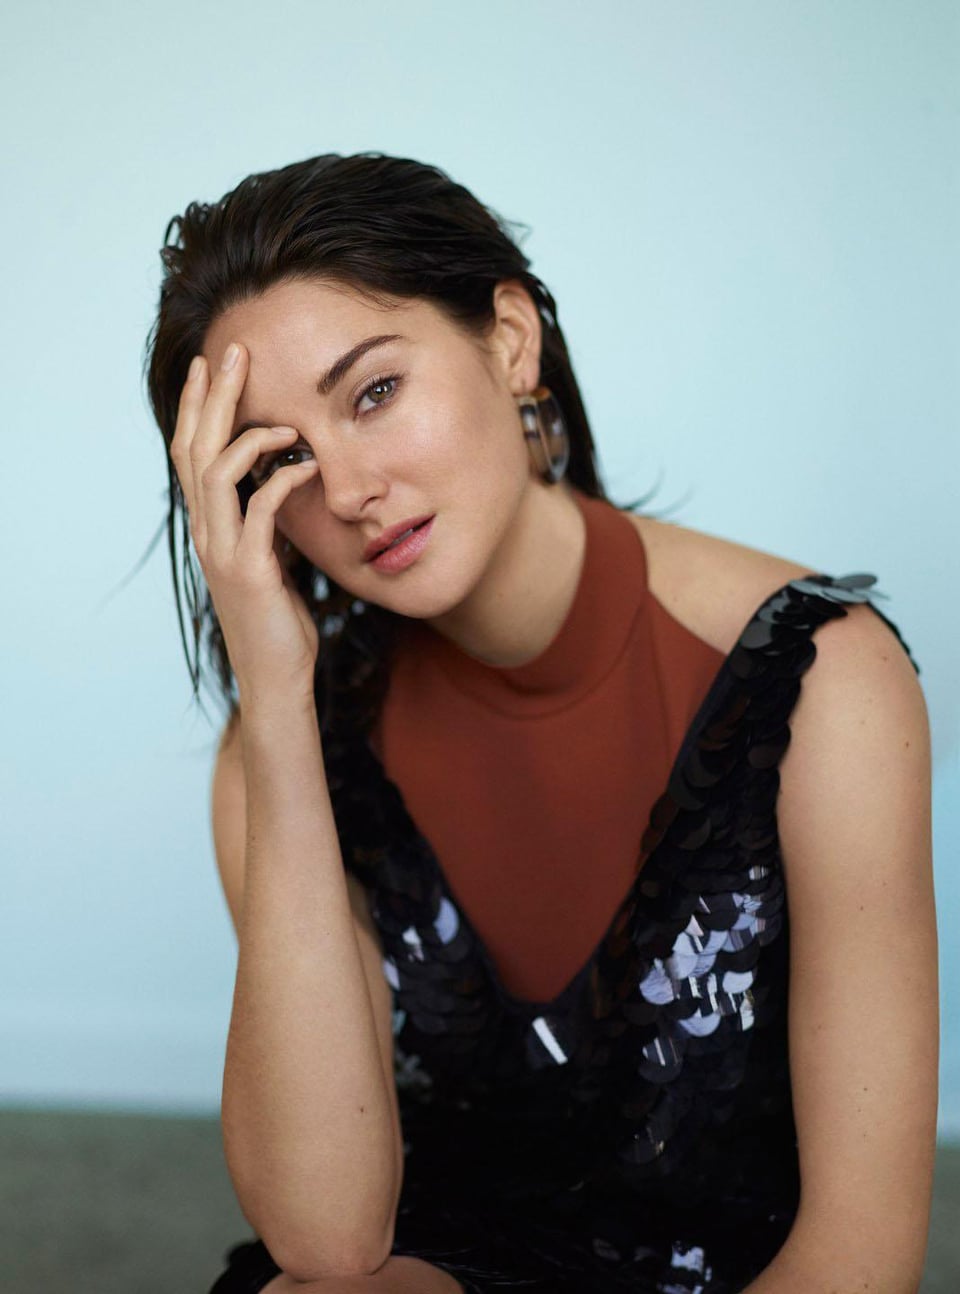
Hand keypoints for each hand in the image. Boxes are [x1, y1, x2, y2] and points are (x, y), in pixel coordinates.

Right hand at [169, 342, 321, 702]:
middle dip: (215, 397)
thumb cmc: (278, 621)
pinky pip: (260, 511)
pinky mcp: (250, 570)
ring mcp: (224, 551)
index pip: (191, 452)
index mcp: (210, 526)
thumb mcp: (270, 560)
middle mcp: (208, 532)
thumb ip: (266, 524)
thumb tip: (282, 486)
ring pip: (216, 472)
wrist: (276, 677)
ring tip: (281, 417)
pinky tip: (306, 467)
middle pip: (195, 448)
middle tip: (237, 352)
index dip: (198, 406)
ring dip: (246, 434)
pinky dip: (281, 482)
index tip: (215, 364)